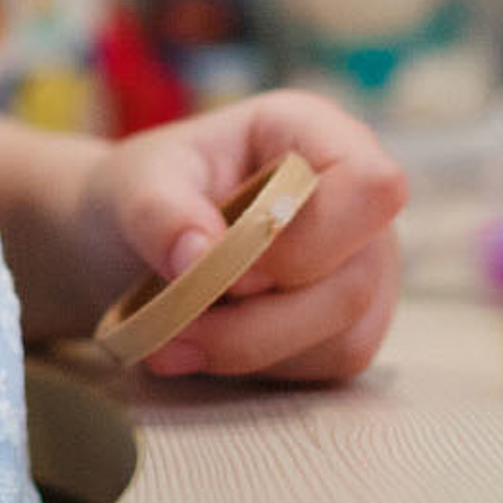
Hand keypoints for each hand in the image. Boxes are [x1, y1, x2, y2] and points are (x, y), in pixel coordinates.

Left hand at [80, 89, 405, 382]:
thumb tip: (199, 258)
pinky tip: (198, 347)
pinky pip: (323, 368)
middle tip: (173, 317)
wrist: (129, 243)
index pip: (372, 186)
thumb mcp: (136, 182)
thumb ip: (161, 211)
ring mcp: (361, 268)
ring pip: (341, 339)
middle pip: (353, 282)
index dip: (305, 239)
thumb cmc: (148, 192)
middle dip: (255, 317)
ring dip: (246, 348)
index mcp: (318, 134)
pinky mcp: (348, 327)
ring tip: (169, 334)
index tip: (222, 259)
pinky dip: (255, 367)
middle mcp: (357, 202)